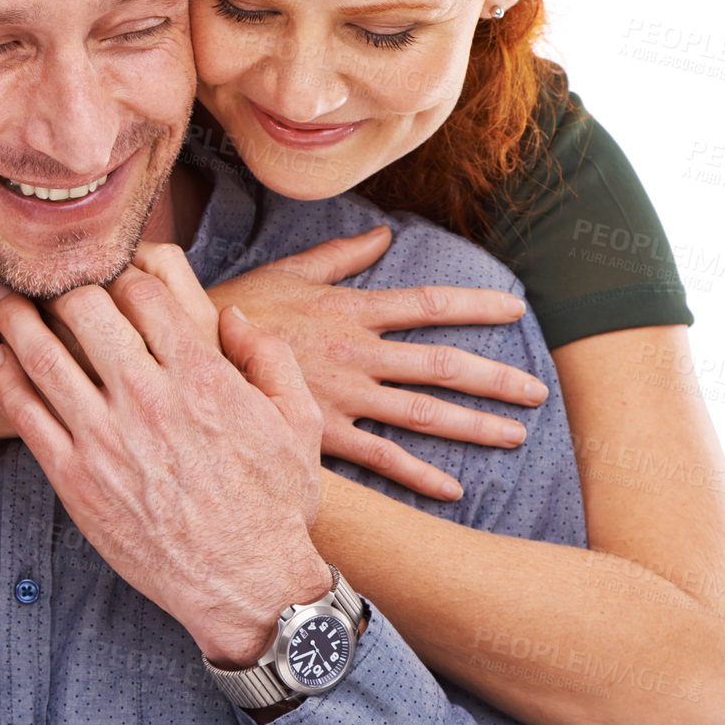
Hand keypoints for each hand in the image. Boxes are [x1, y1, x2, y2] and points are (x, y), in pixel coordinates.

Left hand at [0, 245, 330, 667]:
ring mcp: (107, 439)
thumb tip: (230, 317)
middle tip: (44, 274)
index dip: (121, 271)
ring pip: (43, 355)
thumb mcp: (299, 421)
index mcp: (202, 376)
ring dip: (16, 317)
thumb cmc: (276, 503)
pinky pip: (26, 414)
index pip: (142, 292)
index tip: (108, 271)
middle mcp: (148, 399)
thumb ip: (269, 357)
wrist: (248, 585)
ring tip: (2, 298)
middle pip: (84, 310)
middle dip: (61, 282)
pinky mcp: (76, 479)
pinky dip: (5, 378)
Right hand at [205, 226, 548, 500]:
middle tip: (537, 394)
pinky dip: (417, 474)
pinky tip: (452, 488)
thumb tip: (385, 235)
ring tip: (513, 435)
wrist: (187, 353)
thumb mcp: (290, 271)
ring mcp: (342, 396)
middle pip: (441, 365)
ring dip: (473, 426)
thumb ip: (342, 256)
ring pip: (422, 413)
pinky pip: (380, 458)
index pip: (428, 305)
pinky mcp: (322, 433)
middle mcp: (357, 353)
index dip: (476, 307)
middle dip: (494, 379)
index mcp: (352, 310)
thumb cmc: (236, 309)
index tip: (517, 311)